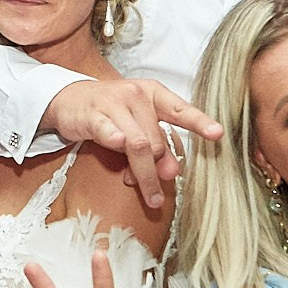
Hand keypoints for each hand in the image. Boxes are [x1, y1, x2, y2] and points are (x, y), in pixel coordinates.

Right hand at [43, 80, 220, 208]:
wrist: (70, 98)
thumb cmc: (110, 112)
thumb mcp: (137, 124)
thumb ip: (157, 145)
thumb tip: (172, 172)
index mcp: (153, 93)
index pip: (181, 109)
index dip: (200, 122)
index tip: (217, 134)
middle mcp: (136, 95)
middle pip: (157, 140)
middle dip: (159, 169)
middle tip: (156, 190)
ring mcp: (113, 103)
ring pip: (137, 143)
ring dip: (144, 172)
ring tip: (148, 194)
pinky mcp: (92, 114)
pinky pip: (109, 131)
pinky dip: (115, 140)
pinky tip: (118, 145)